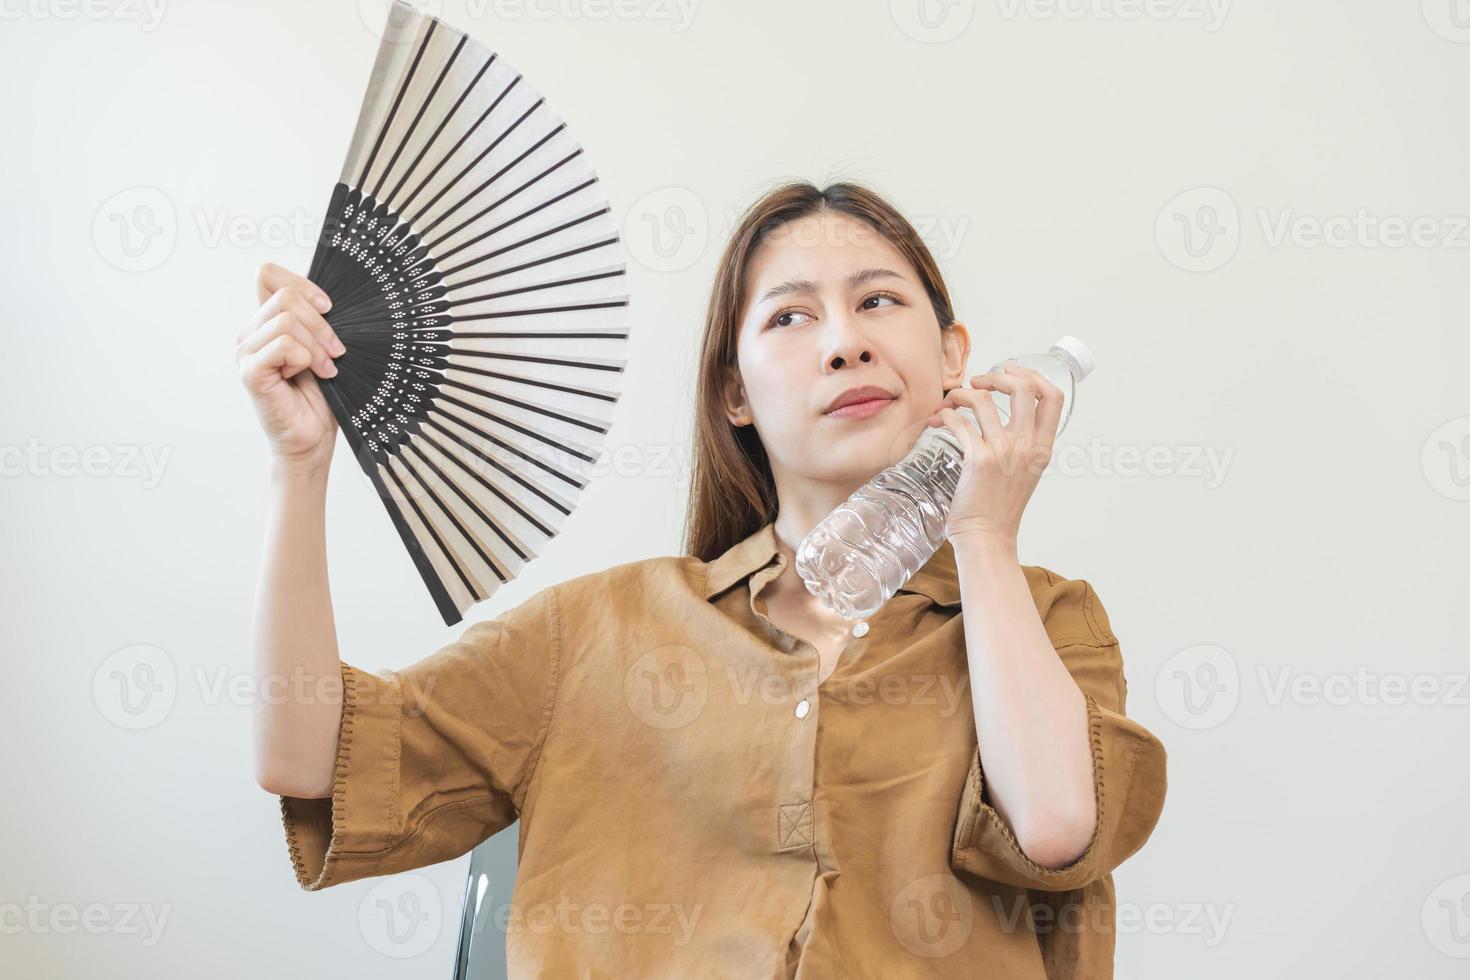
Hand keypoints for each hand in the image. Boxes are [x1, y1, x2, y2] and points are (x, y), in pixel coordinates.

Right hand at [235, 262, 344, 474]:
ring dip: (317, 345)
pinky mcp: (250, 372)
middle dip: (321, 323)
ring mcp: (246, 352)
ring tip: (326, 368)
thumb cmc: (320, 395)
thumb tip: (329, 296)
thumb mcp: (322, 347)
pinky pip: (283, 345)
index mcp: (265, 322)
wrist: (314, 437)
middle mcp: (250, 333)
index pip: (268, 274)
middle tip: (335, 351)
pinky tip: (311, 375)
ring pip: (286, 320)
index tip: (329, 308)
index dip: (302, 284)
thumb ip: (316, 319)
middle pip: (285, 295)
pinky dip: (305, 358)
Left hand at [924, 361, 1064, 548]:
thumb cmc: (1000, 507)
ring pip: (984, 399)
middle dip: (998, 375)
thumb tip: (1005, 418)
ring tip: (951, 401)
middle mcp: (1027, 446)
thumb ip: (1023, 446)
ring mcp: (1003, 452)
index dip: (1033, 375)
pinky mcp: (978, 459)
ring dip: (961, 393)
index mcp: (1042, 448)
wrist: (986, 536)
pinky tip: (937, 421)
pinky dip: (944, 416)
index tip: (1011, 369)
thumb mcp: (1025, 473)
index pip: (1053, 398)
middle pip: (1023, 388)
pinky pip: (959, 422)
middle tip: (980, 381)